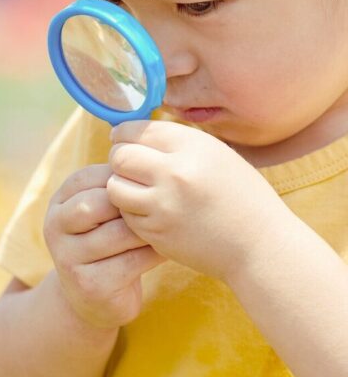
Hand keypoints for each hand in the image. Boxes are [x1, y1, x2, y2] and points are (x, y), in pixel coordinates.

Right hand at [44, 164, 166, 329]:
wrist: (92, 299)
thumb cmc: (107, 243)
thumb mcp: (100, 212)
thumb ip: (112, 186)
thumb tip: (145, 146)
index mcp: (58, 203)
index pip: (85, 177)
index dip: (119, 177)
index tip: (146, 181)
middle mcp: (55, 228)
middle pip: (96, 203)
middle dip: (131, 203)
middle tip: (160, 204)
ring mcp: (68, 258)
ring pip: (117, 233)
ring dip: (147, 229)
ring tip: (169, 225)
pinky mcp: (89, 285)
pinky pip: (130, 262)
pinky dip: (153, 254)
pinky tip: (166, 249)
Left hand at [106, 120, 291, 280]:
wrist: (261, 247)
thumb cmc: (240, 197)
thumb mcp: (216, 154)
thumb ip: (175, 141)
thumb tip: (131, 132)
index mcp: (193, 147)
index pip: (137, 130)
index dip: (124, 134)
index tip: (124, 140)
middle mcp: (176, 173)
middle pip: (120, 156)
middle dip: (119, 158)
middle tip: (128, 165)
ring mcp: (164, 205)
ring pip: (115, 185)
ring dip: (121, 185)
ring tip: (137, 188)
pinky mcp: (156, 232)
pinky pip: (125, 213)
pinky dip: (131, 210)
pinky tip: (151, 210)